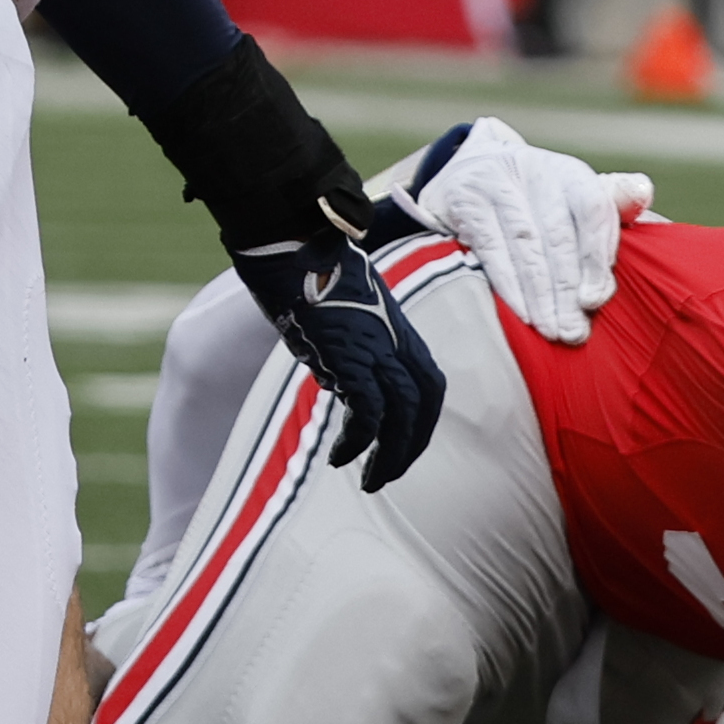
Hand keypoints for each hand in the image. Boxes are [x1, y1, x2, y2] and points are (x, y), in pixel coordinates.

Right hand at [227, 217, 446, 489]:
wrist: (293, 242)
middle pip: (423, 406)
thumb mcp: (347, 308)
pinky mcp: (350, 356)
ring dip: (389, 455)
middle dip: (409, 447)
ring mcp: (376, 348)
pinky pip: (367, 412)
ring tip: (369, 481)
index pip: (430, 386)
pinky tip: (340, 458)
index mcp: (401, 330)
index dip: (422, 422)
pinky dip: (358, 441)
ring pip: (402, 416)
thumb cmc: (310, 269)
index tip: (404, 445)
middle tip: (385, 477)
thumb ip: (354, 341)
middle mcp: (396, 342)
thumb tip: (338, 376)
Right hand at [381, 117, 649, 344]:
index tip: (596, 299)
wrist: (471, 171)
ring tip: (553, 331)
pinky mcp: (466, 199)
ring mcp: (497, 182)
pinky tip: (523, 315)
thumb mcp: (574, 197)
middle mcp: (536, 170)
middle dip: (567, 290)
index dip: (596, 256)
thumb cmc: (537, 200)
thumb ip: (612, 205)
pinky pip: (492, 249)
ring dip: (540, 296)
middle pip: (558, 236)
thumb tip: (643, 192)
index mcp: (571, 173)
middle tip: (574, 332)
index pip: (592, 209)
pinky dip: (510, 286)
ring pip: (525, 246)